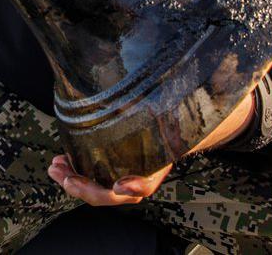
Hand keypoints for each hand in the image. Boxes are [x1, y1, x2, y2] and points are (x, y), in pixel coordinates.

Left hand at [46, 88, 256, 205]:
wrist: (178, 112)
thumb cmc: (181, 107)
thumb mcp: (186, 99)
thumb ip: (207, 92)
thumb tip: (217, 78)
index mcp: (159, 162)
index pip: (146, 185)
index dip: (134, 187)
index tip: (120, 185)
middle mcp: (142, 171)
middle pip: (113, 194)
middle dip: (86, 187)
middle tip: (64, 173)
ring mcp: (125, 169)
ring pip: (98, 188)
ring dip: (73, 179)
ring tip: (54, 167)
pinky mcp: (111, 162)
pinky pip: (91, 175)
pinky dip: (74, 170)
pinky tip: (59, 160)